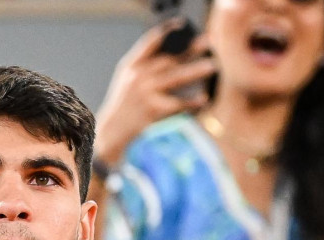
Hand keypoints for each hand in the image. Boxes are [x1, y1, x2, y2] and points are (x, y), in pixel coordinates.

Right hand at [94, 20, 214, 164]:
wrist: (112, 131)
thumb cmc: (124, 105)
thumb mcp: (127, 80)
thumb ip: (145, 66)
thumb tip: (176, 56)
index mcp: (131, 65)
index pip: (150, 42)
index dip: (166, 31)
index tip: (182, 24)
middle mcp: (138, 77)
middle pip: (168, 58)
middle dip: (189, 49)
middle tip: (208, 42)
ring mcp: (145, 93)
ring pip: (176, 78)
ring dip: (195, 71)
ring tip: (212, 65)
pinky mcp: (153, 110)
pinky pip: (178, 104)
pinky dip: (192, 101)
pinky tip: (204, 98)